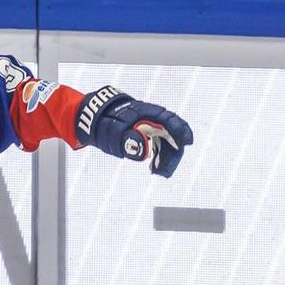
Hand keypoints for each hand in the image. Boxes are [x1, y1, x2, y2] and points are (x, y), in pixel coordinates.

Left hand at [75, 86, 193, 177]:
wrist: (97, 119)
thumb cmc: (105, 122)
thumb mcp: (113, 131)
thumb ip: (129, 139)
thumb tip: (144, 151)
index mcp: (147, 112)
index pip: (169, 120)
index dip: (181, 130)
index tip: (187, 143)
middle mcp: (153, 119)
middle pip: (172, 134)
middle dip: (172, 154)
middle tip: (164, 172)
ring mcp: (152, 127)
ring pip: (167, 143)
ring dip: (166, 158)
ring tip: (158, 172)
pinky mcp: (150, 135)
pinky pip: (160, 146)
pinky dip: (160, 157)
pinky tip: (155, 168)